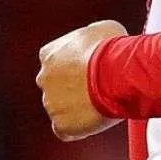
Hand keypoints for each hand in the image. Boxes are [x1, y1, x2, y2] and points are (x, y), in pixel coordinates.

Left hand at [37, 19, 127, 140]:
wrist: (116, 73)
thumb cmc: (111, 49)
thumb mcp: (101, 29)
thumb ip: (90, 38)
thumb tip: (100, 41)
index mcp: (48, 54)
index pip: (53, 63)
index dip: (73, 68)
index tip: (87, 71)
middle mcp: (44, 78)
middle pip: (55, 87)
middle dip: (71, 89)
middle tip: (95, 89)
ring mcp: (51, 103)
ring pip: (60, 109)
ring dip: (76, 108)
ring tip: (99, 104)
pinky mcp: (61, 125)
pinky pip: (66, 130)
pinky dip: (77, 128)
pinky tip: (93, 120)